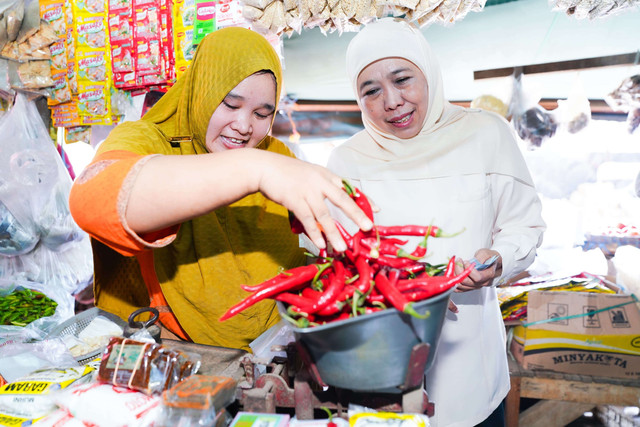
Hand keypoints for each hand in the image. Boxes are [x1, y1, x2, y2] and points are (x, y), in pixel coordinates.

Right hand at [256, 152, 373, 250]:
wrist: (264, 168)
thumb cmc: (286, 173)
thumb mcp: (309, 173)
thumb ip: (322, 186)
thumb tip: (332, 203)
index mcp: (325, 175)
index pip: (349, 188)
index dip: (364, 199)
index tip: (378, 209)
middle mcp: (319, 182)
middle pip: (343, 199)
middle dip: (357, 215)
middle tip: (368, 228)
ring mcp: (307, 191)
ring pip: (325, 215)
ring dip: (334, 233)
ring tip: (342, 248)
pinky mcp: (294, 200)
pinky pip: (307, 219)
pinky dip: (314, 233)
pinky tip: (321, 244)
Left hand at [454, 249, 501, 291]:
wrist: (490, 264)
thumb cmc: (488, 258)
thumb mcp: (486, 253)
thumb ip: (481, 257)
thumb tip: (475, 262)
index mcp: (488, 275)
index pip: (477, 278)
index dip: (469, 270)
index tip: (466, 262)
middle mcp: (482, 283)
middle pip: (466, 281)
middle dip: (459, 270)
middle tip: (459, 261)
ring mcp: (474, 286)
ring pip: (460, 285)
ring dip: (455, 274)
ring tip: (457, 265)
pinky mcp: (468, 287)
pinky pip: (457, 288)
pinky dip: (453, 281)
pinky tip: (454, 272)